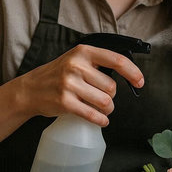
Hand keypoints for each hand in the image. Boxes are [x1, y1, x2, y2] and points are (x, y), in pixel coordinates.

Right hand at [14, 44, 143, 126]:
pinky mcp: (64, 102)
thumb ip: (99, 62)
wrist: (30, 89)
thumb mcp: (78, 58)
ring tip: (103, 108)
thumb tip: (129, 73)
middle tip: (104, 98)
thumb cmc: (60, 73)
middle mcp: (77, 66)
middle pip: (112, 87)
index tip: (140, 82)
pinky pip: (92, 114)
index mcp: (84, 52)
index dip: (133, 72)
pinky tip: (102, 120)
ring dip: (108, 109)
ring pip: (105, 102)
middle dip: (112, 96)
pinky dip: (101, 120)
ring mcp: (69, 84)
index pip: (117, 60)